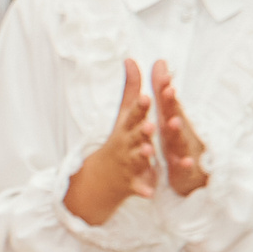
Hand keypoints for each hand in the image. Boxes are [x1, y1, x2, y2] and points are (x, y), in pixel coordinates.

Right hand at [63, 59, 157, 225]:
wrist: (102, 177)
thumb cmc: (119, 140)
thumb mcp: (124, 115)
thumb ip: (131, 89)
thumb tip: (131, 59)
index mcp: (127, 127)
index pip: (134, 114)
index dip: (141, 106)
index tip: (147, 97)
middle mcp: (127, 144)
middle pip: (134, 136)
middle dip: (141, 131)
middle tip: (149, 125)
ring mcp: (128, 164)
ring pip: (136, 159)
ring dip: (141, 156)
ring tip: (148, 151)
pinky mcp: (133, 183)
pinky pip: (138, 187)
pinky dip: (143, 190)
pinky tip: (150, 192)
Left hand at [150, 60, 208, 196]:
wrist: (193, 173)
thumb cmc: (178, 138)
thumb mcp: (170, 114)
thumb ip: (163, 91)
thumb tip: (159, 61)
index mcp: (171, 120)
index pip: (168, 103)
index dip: (164, 90)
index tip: (163, 77)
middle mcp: (178, 134)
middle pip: (174, 118)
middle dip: (171, 104)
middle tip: (168, 90)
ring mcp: (183, 152)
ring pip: (179, 142)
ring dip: (177, 133)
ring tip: (174, 122)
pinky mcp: (184, 172)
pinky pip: (184, 170)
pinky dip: (186, 167)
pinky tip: (188, 163)